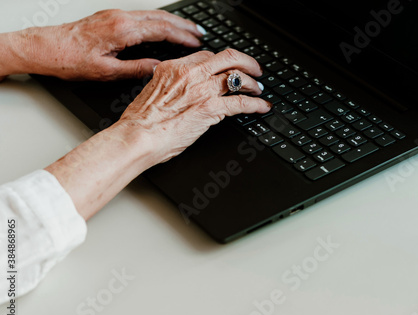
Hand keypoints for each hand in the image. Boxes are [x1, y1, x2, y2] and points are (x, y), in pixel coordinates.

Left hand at [0, 9, 202, 80]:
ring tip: (189, 29)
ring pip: (152, 15)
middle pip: (161, 18)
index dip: (182, 37)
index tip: (196, 43)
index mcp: (122, 30)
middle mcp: (120, 18)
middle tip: (201, 34)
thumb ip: (136, 68)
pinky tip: (165, 26)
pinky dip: (159, 21)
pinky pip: (142, 15)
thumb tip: (159, 68)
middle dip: (183, 26)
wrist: (44, 47)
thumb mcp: (106, 71)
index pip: (161, 31)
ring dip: (173, 21)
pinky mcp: (111, 17)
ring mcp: (115, 15)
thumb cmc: (69, 59)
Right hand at [120, 48, 271, 163]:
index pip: (206, 56)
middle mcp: (190, 74)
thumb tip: (179, 93)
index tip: (228, 67)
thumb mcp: (152, 94)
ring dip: (252, 84)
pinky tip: (261, 107)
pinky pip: (241, 102)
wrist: (137, 137)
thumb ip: (169, 87)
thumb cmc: (140, 123)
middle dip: (246, 63)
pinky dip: (255, 104)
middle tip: (254, 70)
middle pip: (227, 58)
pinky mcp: (211, 108)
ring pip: (237, 78)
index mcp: (173, 68)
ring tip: (258, 90)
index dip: (222, 62)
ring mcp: (202, 90)